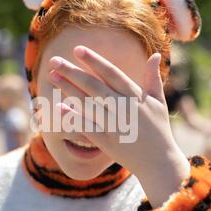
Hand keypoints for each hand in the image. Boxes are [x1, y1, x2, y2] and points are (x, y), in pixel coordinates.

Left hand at [49, 45, 189, 207]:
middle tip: (54, 60)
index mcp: (135, 96)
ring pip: (87, 104)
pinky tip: (58, 108)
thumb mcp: (158, 101)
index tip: (77, 49)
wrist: (159, 162)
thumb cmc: (159, 130)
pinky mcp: (107, 142)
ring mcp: (115, 125)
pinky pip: (87, 127)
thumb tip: (155, 55)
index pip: (111, 73)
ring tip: (52, 76)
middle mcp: (124, 108)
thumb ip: (153, 78)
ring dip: (68, 89)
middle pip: (94, 86)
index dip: (94, 60)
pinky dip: (73, 117)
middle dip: (73, 71)